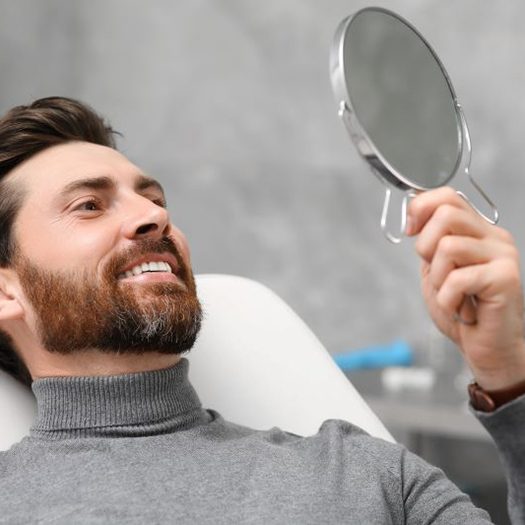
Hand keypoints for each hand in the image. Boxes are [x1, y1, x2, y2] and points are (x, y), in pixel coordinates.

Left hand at [407, 187, 524, 389]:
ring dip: (438, 279)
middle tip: (437, 274)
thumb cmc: (462, 310)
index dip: (420, 208)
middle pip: (446, 214)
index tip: (411, 231)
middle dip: (425, 247)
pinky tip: (462, 309)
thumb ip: (430, 243)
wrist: (486, 348)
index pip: (447, 196)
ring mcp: (503, 255)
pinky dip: (448, 300)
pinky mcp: (505, 277)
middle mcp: (494, 237)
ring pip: (448, 246)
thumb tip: (414, 218)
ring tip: (453, 295)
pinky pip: (457, 278)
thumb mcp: (436, 270)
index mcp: (477, 231)